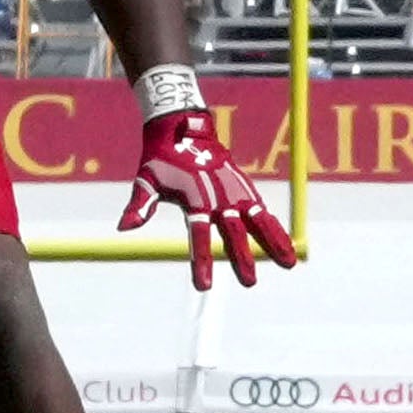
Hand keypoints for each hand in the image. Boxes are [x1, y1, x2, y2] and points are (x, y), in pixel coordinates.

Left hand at [126, 81, 299, 288]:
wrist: (182, 127)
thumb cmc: (161, 158)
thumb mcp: (146, 180)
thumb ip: (140, 205)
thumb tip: (124, 228)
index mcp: (194, 198)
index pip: (198, 235)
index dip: (201, 260)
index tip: (204, 285)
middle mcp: (218, 196)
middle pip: (233, 232)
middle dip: (241, 258)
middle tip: (249, 283)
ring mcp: (234, 190)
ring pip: (258, 220)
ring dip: (272, 241)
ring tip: (288, 264)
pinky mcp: (242, 186)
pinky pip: (262, 210)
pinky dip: (274, 227)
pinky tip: (285, 245)